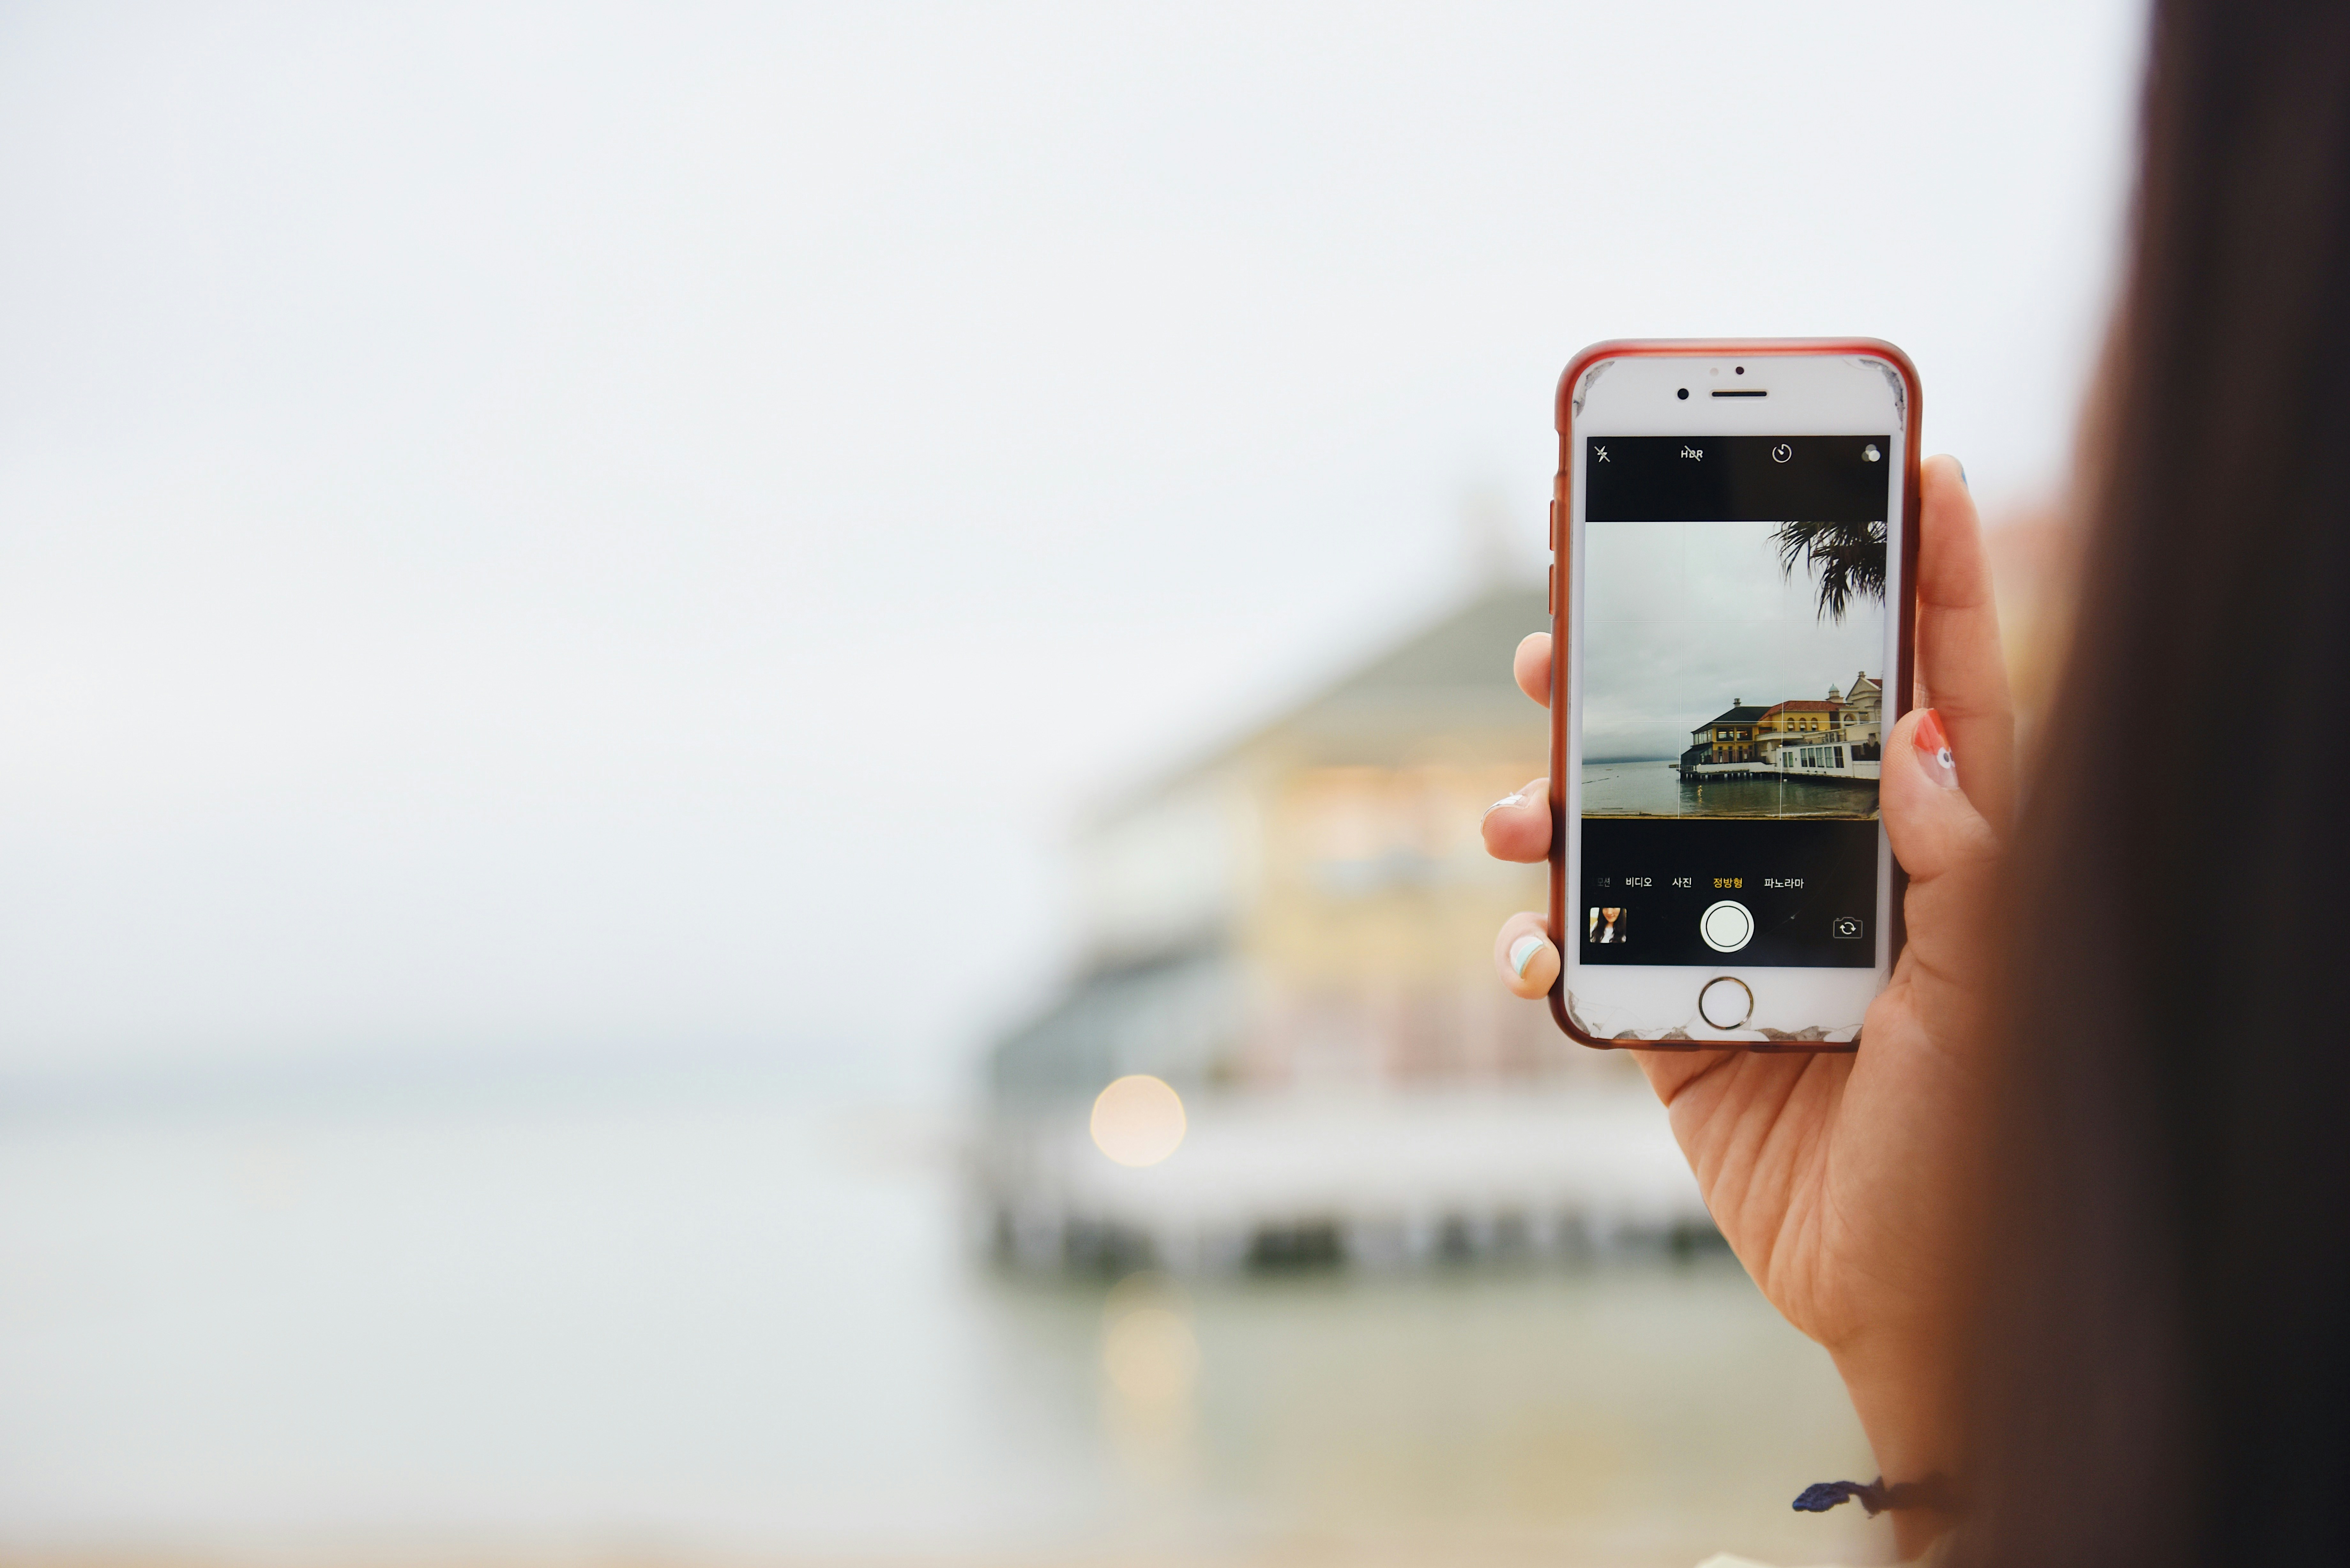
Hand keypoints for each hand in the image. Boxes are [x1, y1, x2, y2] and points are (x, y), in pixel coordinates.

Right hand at [1482, 456, 2010, 1553]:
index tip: (1923, 460)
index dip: (1935, 572)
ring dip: (1565, 783)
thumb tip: (1922, 730)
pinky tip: (1520, 932)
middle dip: (1669, 650)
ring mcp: (1745, 934)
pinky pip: (1587, 949)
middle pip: (1750, 728)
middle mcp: (1839, 874)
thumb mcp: (2001, 999)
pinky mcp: (1675, 1010)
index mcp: (1939, 856)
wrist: (1916, 1306)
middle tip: (1588, 584)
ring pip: (1643, 820)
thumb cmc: (1992, 1155)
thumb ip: (1967, 862)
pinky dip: (1535, 936)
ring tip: (1521, 766)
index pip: (1944, 687)